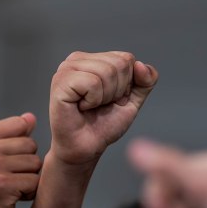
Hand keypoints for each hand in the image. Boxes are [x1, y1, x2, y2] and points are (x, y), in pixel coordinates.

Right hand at [0, 113, 41, 207]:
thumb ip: (12, 136)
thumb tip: (30, 117)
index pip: (20, 124)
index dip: (21, 146)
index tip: (5, 162)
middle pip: (30, 144)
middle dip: (26, 164)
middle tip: (7, 179)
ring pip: (35, 163)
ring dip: (29, 179)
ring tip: (10, 189)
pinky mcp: (2, 185)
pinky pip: (35, 181)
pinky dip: (30, 193)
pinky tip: (13, 200)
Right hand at [49, 51, 157, 165]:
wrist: (86, 148)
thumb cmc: (104, 124)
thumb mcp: (133, 100)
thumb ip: (146, 80)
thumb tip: (139, 64)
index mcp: (92, 58)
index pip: (126, 59)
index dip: (126, 84)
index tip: (111, 100)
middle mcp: (77, 59)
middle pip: (119, 64)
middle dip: (117, 90)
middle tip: (100, 105)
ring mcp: (66, 69)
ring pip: (107, 72)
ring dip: (105, 97)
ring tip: (90, 106)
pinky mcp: (60, 82)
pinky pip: (92, 83)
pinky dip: (94, 100)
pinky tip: (81, 107)